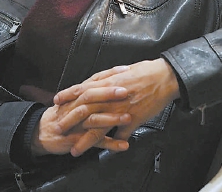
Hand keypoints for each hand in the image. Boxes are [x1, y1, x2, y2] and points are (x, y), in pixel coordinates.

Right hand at [31, 83, 131, 155]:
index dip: (109, 74)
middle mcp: (77, 106)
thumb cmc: (62, 113)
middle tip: (125, 91)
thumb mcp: (74, 98)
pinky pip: (95, 142)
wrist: (41, 131)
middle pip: (92, 97)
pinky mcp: (77, 139)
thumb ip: (90, 90)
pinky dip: (110, 144)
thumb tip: (111, 80)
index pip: (95, 80)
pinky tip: (124, 145)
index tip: (125, 70)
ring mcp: (76, 123)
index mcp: (79, 95)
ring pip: (94, 119)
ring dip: (111, 119)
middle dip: (109, 94)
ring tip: (128, 118)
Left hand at [53, 59, 179, 155]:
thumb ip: (106, 78)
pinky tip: (105, 152)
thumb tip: (92, 83)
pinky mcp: (133, 120)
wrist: (164, 77)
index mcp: (108, 82)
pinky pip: (120, 135)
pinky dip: (112, 144)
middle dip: (70, 120)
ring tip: (75, 150)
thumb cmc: (144, 71)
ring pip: (99, 128)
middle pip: (86, 110)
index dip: (68, 95)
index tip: (56, 101)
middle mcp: (111, 97)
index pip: (82, 89)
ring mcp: (122, 110)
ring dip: (85, 141)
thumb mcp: (121, 70)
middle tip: (58, 128)